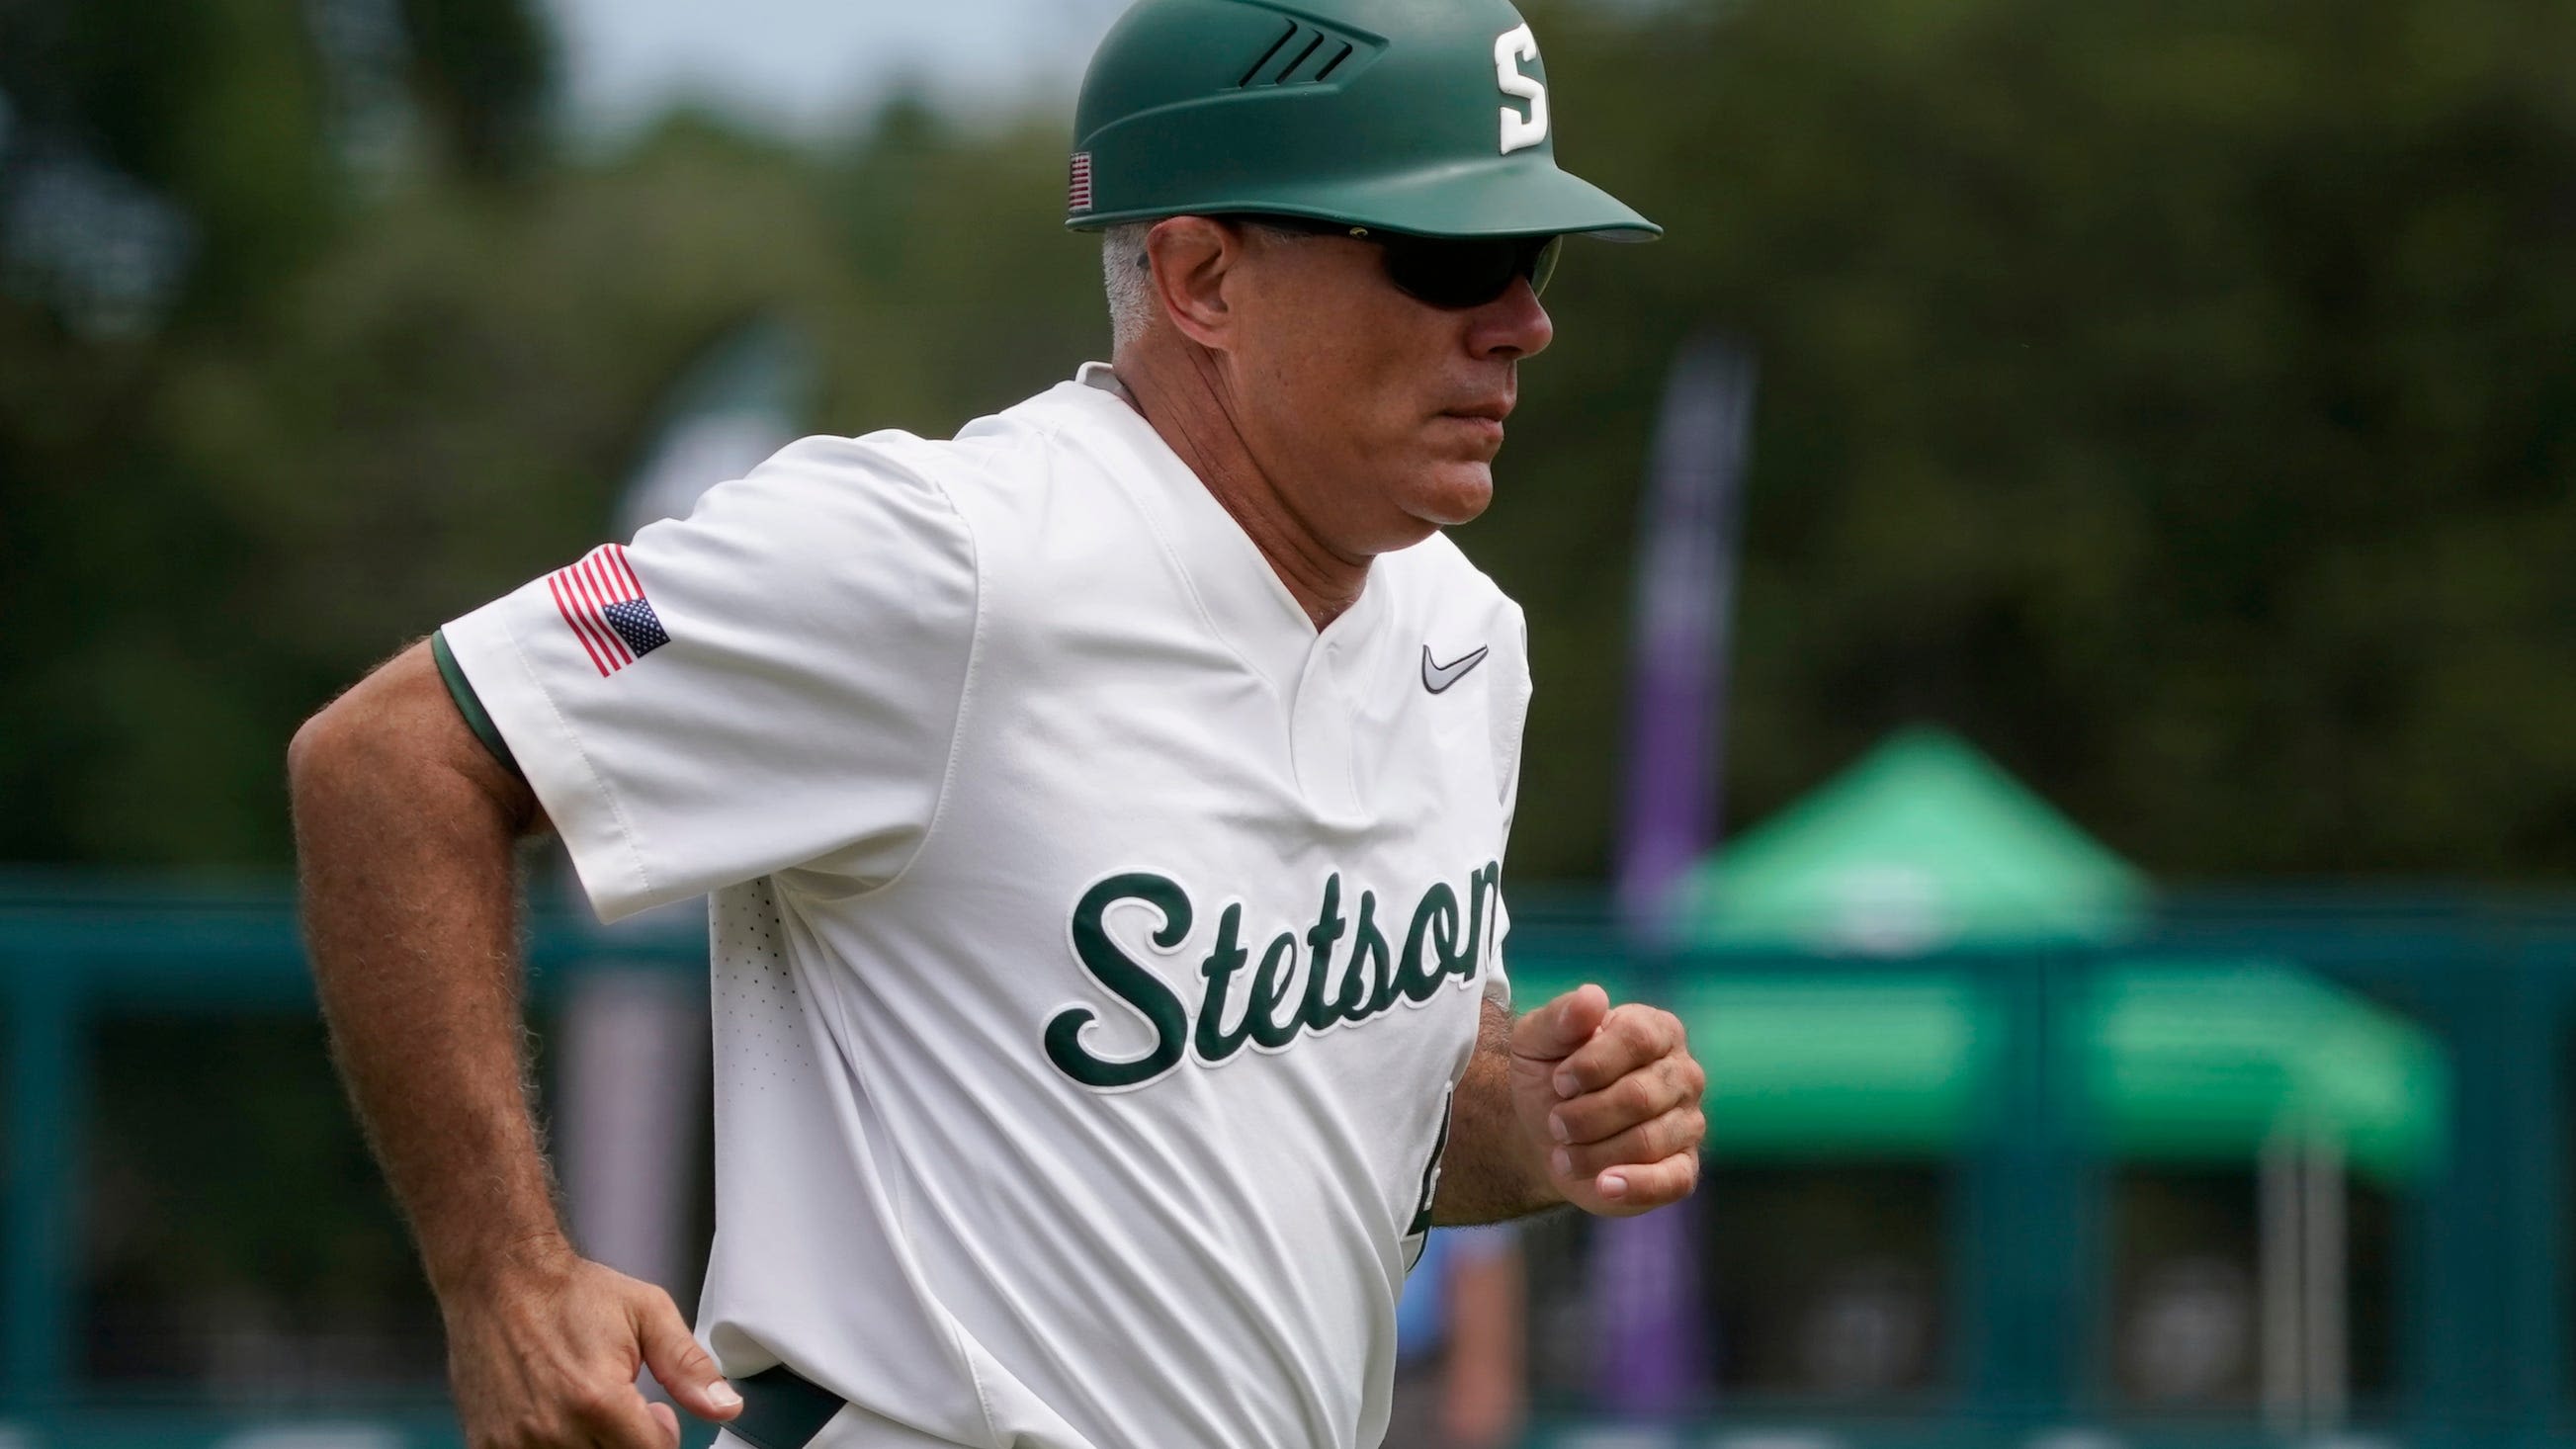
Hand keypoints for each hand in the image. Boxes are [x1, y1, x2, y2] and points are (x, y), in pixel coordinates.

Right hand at [442, 1244, 742, 1447]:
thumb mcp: (647, 1313)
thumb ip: (689, 1366)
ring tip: (593, 1412)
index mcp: (598, 1401)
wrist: (498, 1280)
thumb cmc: (568, 1294)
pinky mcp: (488, 1447)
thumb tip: (724, 1406)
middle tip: (626, 1413)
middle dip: (630, 1444)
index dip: (662, 1438)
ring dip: (594, 1446)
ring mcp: (515, 1444)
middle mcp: (554, 1430)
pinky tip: (558, 1421)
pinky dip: (554, 1446)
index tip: (659, 1417)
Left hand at [1508, 985, 1704, 1215]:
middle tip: (1555, 1122)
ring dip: (1593, 1152)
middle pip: (1640, 1095)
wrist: (1545, 1135)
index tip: (1559, 1081)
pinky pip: (1672, 1179)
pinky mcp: (1682, 1168)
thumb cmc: (1550, 1077)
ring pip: (1647, 1141)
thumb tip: (1592, 997)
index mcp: (1656, 1030)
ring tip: (1564, 1154)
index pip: (1638, 1038)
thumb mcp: (1538, 1041)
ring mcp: (1688, 1122)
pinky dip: (1634, 1185)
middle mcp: (1682, 1073)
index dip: (1593, 1064)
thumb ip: (1562, 1016)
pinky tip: (1604, 1184)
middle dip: (1585, 1115)